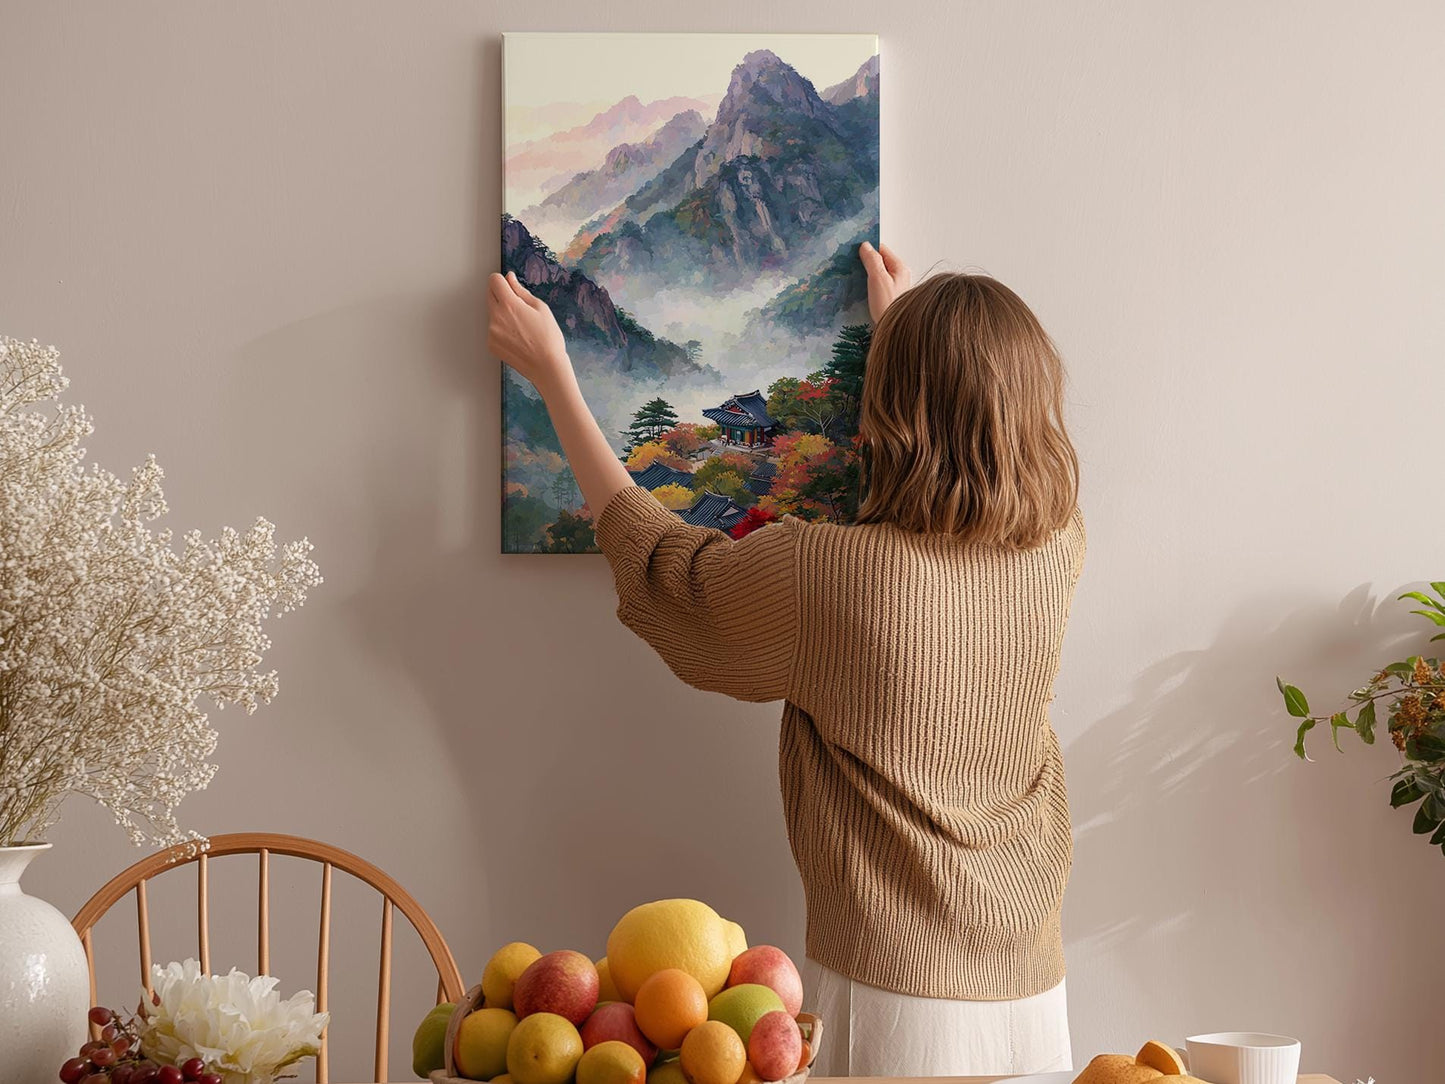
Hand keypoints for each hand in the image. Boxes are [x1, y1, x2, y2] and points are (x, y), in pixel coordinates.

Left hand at [487, 271, 572, 392]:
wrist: (547, 367)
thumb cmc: (548, 338)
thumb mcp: (540, 308)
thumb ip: (520, 291)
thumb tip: (510, 278)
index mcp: (509, 304)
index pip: (494, 280)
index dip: (502, 280)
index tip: (509, 286)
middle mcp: (496, 317)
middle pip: (489, 294)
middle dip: (501, 295)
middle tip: (518, 307)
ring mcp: (491, 332)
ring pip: (492, 313)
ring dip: (502, 313)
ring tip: (521, 327)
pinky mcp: (491, 344)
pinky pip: (493, 329)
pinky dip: (501, 330)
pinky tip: (517, 338)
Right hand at [858, 241, 911, 321]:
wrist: (895, 332)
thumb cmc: (888, 306)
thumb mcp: (878, 279)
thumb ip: (872, 260)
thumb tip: (865, 245)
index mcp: (900, 268)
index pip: (882, 250)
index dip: (868, 248)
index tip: (854, 250)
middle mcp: (900, 276)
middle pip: (880, 262)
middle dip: (865, 261)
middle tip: (850, 263)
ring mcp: (895, 288)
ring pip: (878, 274)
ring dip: (866, 274)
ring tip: (853, 276)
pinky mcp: (889, 298)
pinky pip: (877, 286)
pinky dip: (868, 285)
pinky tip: (860, 290)